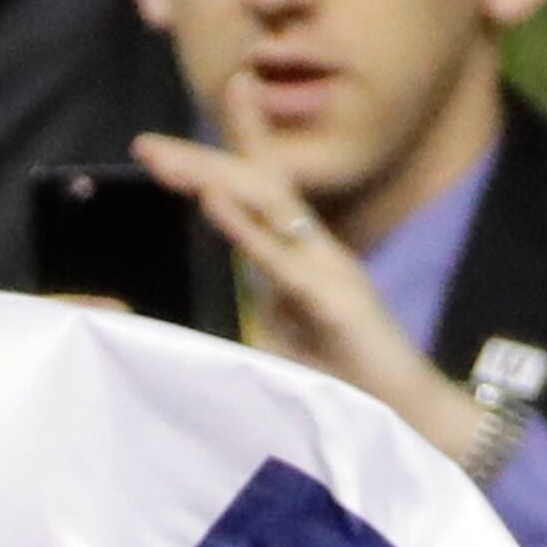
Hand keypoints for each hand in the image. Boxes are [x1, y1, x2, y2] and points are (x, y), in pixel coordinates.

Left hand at [133, 107, 485, 462]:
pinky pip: (281, 259)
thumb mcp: (281, 332)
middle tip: (144, 146)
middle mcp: (315, 247)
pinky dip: (244, 226)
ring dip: (214, 176)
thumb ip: (252, 303)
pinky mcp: (334, 297)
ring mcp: (327, 267)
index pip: (260, 187)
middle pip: (255, 185)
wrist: (402, 411)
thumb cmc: (342, 376)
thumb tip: (209, 296)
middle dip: (200, 161)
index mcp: (298, 252)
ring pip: (267, 205)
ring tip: (166, 160)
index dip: (229, 148)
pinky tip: (213, 200)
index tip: (170, 135)